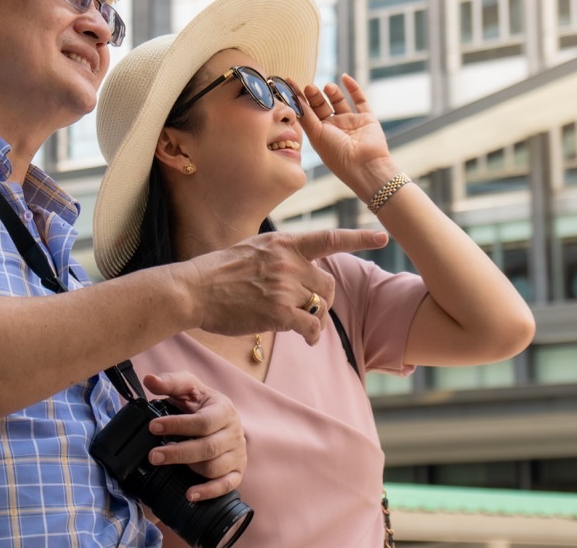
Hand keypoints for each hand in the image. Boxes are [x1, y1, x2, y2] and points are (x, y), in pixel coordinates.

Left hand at [140, 372, 245, 500]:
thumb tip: (149, 380)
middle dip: (177, 453)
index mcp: (224, 410)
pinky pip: (226, 486)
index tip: (153, 427)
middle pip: (208, 448)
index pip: (203, 422)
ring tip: (166, 465)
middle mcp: (234, 432)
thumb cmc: (202, 403)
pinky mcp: (237, 471)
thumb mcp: (189, 387)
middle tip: (152, 455)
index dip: (177, 426)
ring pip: (214, 468)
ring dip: (188, 468)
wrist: (222, 419)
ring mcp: (238, 453)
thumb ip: (170, 382)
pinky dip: (208, 492)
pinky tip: (190, 494)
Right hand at [183, 228, 387, 343]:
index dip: (358, 238)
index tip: (382, 238)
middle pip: (327, 282)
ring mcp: (285, 287)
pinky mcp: (279, 312)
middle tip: (314, 309)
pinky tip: (308, 339)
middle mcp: (288, 262)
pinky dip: (313, 335)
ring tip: (302, 325)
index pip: (328, 238)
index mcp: (282, 243)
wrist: (193, 290)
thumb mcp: (250, 248)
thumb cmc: (216, 272)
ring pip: (319, 305)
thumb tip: (295, 262)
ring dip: (316, 318)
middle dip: (325, 298)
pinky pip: (311, 326)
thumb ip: (277, 253)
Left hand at [301, 75, 394, 181]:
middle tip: (309, 86)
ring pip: (339, 102)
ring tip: (327, 86)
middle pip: (322, 106)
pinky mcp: (367, 119)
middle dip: (314, 95)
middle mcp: (335, 128)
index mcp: (320, 135)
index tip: (289, 83)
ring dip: (332, 92)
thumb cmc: (337, 155)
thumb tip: (293, 99)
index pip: (306, 113)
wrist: (365, 165)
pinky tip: (344, 77)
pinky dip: (353, 88)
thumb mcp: (316, 135)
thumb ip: (306, 116)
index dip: (298, 99)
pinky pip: (360, 100)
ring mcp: (351, 123)